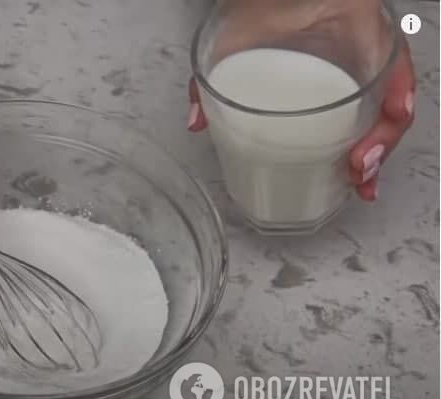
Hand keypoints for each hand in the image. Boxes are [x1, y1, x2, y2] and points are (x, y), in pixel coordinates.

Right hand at [186, 0, 414, 201]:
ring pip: (390, 107)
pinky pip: (399, 72)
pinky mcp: (382, 39)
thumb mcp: (229, 53)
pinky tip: (394, 111)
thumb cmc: (259, 7)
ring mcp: (369, 60)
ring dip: (383, 136)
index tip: (348, 185)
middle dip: (370, 157)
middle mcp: (351, 75)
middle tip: (357, 177)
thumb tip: (197, 122)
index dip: (348, 161)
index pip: (344, 130)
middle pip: (375, 124)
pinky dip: (398, 95)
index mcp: (322, 86)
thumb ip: (210, 90)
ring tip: (363, 158)